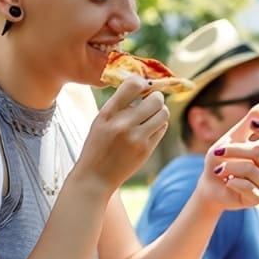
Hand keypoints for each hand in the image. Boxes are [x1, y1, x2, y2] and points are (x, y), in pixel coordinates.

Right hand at [74, 78, 169, 192]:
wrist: (95, 177)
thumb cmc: (97, 146)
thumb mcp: (100, 121)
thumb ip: (118, 105)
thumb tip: (143, 87)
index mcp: (108, 113)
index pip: (132, 85)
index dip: (142, 82)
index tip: (143, 86)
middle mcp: (122, 124)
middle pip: (155, 99)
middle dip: (156, 97)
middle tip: (152, 100)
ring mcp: (136, 138)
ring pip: (163, 113)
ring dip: (161, 111)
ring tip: (152, 114)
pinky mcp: (146, 150)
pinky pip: (162, 129)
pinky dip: (159, 125)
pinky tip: (150, 128)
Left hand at [197, 102, 258, 209]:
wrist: (209, 184)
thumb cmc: (221, 159)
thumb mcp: (231, 138)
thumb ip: (248, 123)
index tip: (252, 124)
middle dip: (235, 151)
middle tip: (216, 151)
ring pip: (254, 172)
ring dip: (231, 168)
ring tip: (219, 170)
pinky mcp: (258, 198)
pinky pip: (251, 189)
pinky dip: (235, 183)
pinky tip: (228, 183)